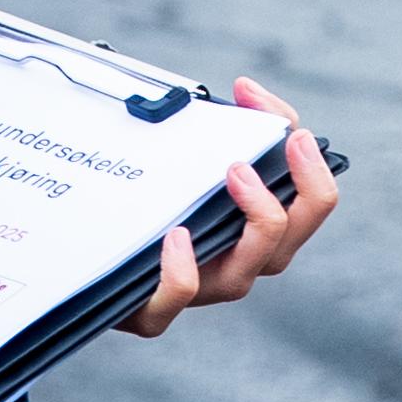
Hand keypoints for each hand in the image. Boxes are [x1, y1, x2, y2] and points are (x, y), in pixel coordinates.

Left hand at [122, 79, 339, 338]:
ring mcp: (197, 288)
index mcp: (253, 231)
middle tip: (291, 142)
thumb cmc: (151, 204)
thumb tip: (244, 90)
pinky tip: (177, 236)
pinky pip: (176, 299)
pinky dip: (182, 273)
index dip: (314, 169)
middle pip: (288, 242)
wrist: (88, 256)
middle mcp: (235, 264)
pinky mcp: (152, 310)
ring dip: (254, 220)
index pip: (307, 206)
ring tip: (236, 171)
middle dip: (305, 190)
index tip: (296, 131)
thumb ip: (224, 129)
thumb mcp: (191, 161)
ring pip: (242, 277)